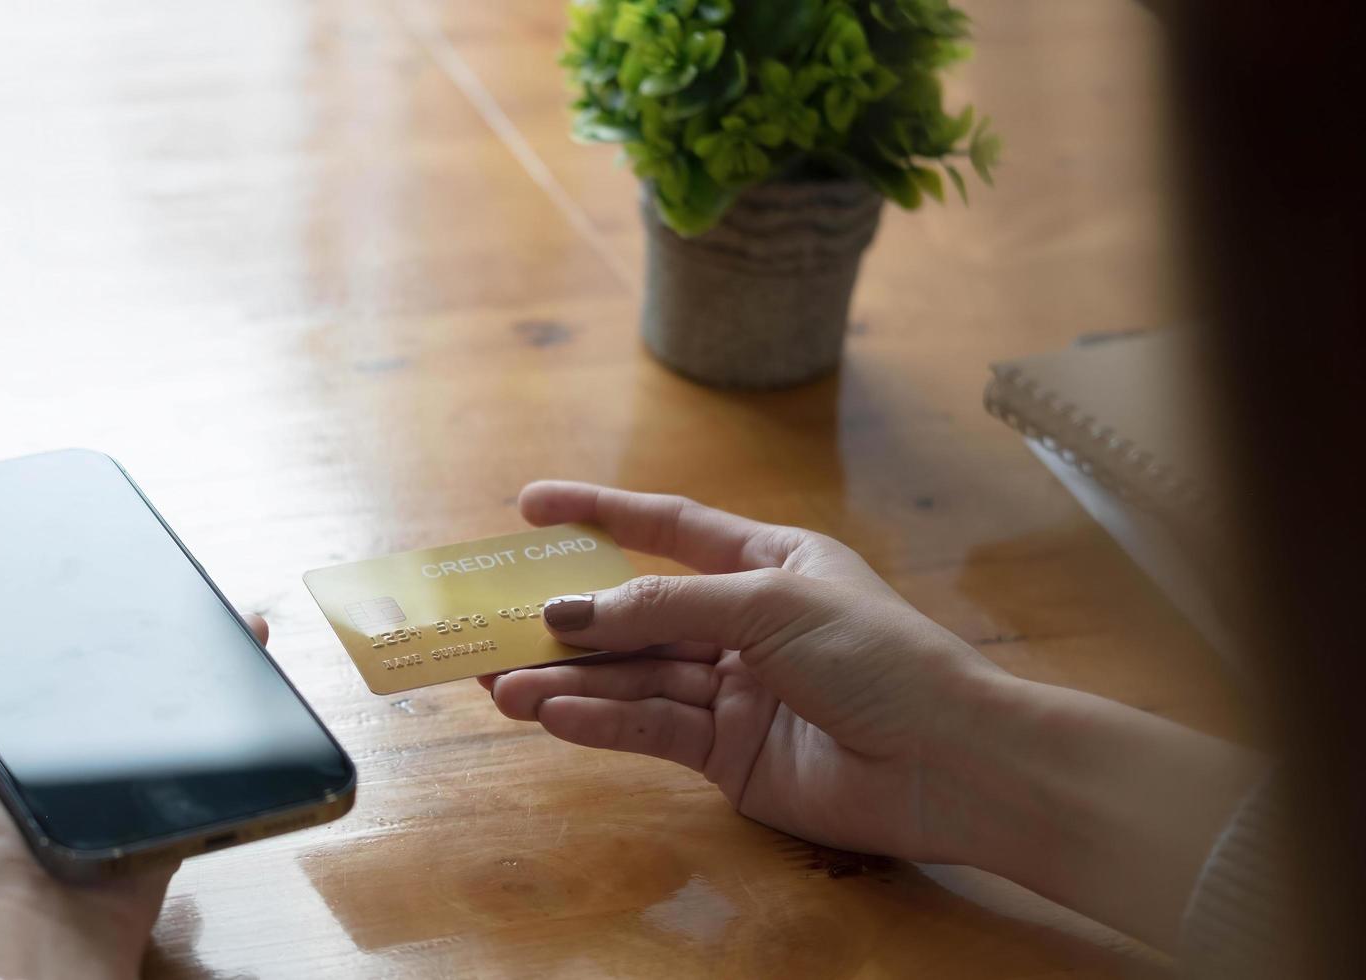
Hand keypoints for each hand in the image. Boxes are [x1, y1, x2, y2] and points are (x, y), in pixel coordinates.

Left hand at [0, 582, 272, 978]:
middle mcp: (18, 749)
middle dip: (85, 612)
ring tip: (188, 582)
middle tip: (118, 551)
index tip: (20, 539)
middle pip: (54, 665)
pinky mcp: (146, 795)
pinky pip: (192, 736)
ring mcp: (86, 773)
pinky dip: (220, 692)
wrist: (25, 916)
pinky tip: (245, 635)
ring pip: (128, 692)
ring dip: (158, 643)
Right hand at [482, 481, 1263, 948]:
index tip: (530, 504)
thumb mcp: (769, 604)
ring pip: (634, 678)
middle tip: (489, 625)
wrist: (950, 764)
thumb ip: (663, 609)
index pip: (667, 528)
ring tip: (499, 684)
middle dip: (566, 621)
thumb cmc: (879, 656)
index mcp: (767, 562)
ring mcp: (735, 690)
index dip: (598, 514)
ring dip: (568, 680)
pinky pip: (651, 729)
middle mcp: (744, 622)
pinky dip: (601, 722)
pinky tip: (552, 714)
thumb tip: (568, 612)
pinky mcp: (728, 755)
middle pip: (636, 615)